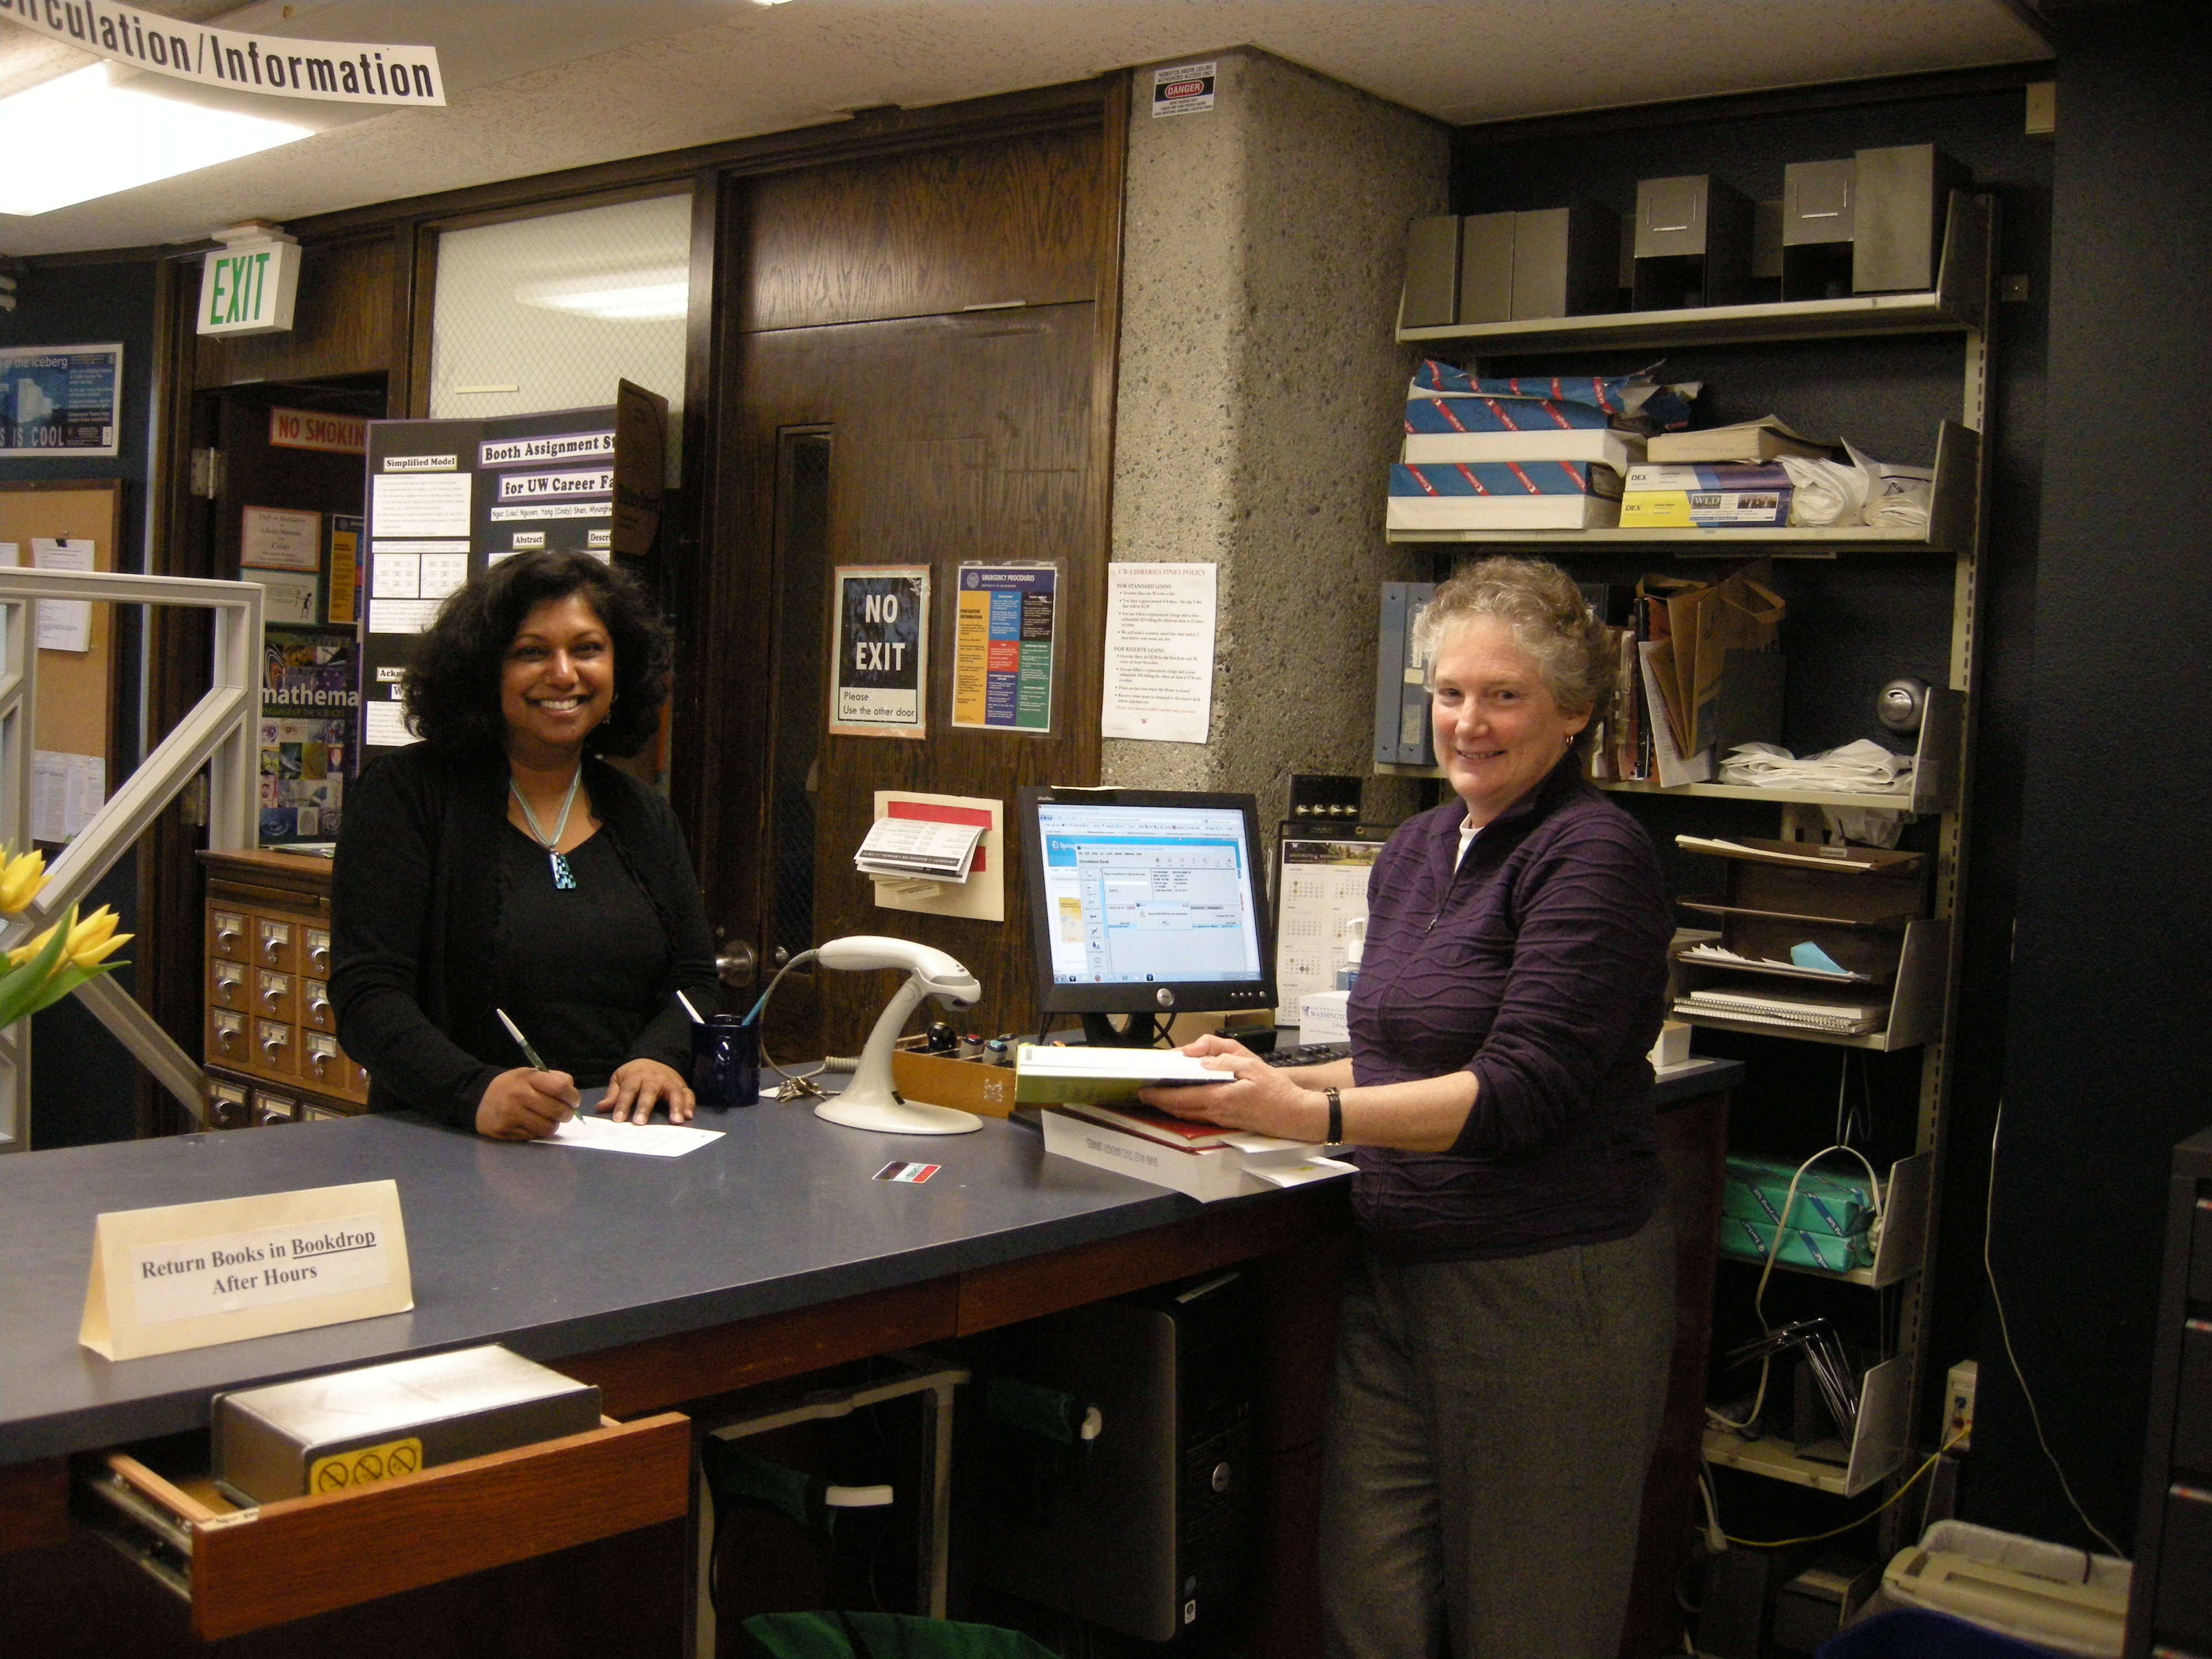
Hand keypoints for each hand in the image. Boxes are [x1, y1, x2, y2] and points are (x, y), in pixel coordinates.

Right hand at [476, 1067, 578, 1139]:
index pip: (560, 1087)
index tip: (574, 1101)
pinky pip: (534, 1136)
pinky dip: (538, 1132)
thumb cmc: (513, 1087)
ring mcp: (511, 1114)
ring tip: (547, 1119)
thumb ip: (554, 1079)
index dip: (572, 1096)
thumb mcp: (530, 1075)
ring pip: (548, 1127)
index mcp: (528, 1077)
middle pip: (557, 1110)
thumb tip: (572, 1093)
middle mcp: (519, 1095)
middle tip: (565, 1114)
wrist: (480, 1100)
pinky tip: (532, 1124)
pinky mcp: (506, 1130)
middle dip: (567, 1114)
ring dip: (553, 1125)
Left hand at [603, 1058, 694, 1123]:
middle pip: (649, 1091)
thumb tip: (600, 1108)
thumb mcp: (620, 1078)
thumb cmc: (635, 1073)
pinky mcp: (682, 1086)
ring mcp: (670, 1082)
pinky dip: (690, 1105)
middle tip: (640, 1123)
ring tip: (675, 1121)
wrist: (656, 1057)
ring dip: (675, 1107)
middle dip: (645, 1107)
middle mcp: (654, 1078)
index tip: (618, 1120)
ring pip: (673, 1093)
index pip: (628, 1091)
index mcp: (636, 1076)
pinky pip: (688, 1094)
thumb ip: (613, 1094)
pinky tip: (688, 1116)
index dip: (622, 1105)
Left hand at [1135, 1034, 1326, 1142]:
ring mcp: (1220, 1119)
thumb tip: (1195, 1055)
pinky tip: (1183, 1099)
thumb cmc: (1276, 1090)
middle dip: (1158, 1101)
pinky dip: (1186, 1107)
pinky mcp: (1226, 1122)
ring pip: (1186, 1113)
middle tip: (1144, 1092)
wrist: (1295, 1114)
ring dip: (1170, 1105)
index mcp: (1219, 1097)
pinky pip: (1199, 1115)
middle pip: (1178, 1108)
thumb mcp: (1250, 1061)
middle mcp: (1216, 1112)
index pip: (1180, 1096)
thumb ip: (1221, 1055)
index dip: (1158, 1094)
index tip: (1144, 1087)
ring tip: (1157, 1095)